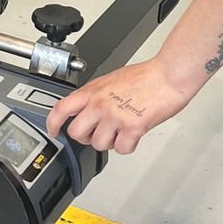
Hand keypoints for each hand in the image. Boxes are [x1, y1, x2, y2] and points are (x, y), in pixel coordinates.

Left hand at [46, 58, 194, 155]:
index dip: (52, 123)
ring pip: (98, 144)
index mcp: (93, 90)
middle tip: (95, 134)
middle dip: (85, 137)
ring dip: (109, 142)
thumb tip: (88, 107)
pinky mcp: (132, 128)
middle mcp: (100, 104)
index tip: (54, 130)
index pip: (61, 108)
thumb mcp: (111, 79)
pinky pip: (122, 149)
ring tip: (120, 131)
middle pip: (76, 133)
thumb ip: (96, 94)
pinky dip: (128, 145)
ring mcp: (115, 116)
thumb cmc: (147, 75)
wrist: (169, 75)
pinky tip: (133, 135)